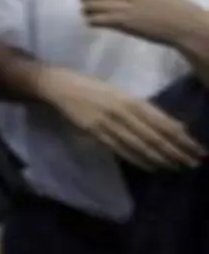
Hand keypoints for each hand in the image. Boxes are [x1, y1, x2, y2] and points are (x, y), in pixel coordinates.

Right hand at [43, 68, 203, 170]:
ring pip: (140, 144)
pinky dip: (138, 159)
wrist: (58, 85)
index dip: (182, 137)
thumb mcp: (120, 94)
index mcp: (132, 99)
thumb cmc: (92, 87)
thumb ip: (143, 109)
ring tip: (176, 168)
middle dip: (176, 151)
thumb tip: (174, 126)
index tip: (197, 149)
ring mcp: (107, 122)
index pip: (163, 122)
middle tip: (193, 164)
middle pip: (155, 135)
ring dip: (160, 158)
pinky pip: (120, 149)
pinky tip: (151, 166)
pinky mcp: (94, 131)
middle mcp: (122, 110)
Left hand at [80, 0, 205, 48]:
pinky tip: (97, 23)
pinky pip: (96, 19)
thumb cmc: (166, 6)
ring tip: (92, 15)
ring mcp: (122, 7)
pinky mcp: (123, 22)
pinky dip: (92, 21)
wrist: (182, 23)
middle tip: (88, 4)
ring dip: (87, 11)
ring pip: (88, 6)